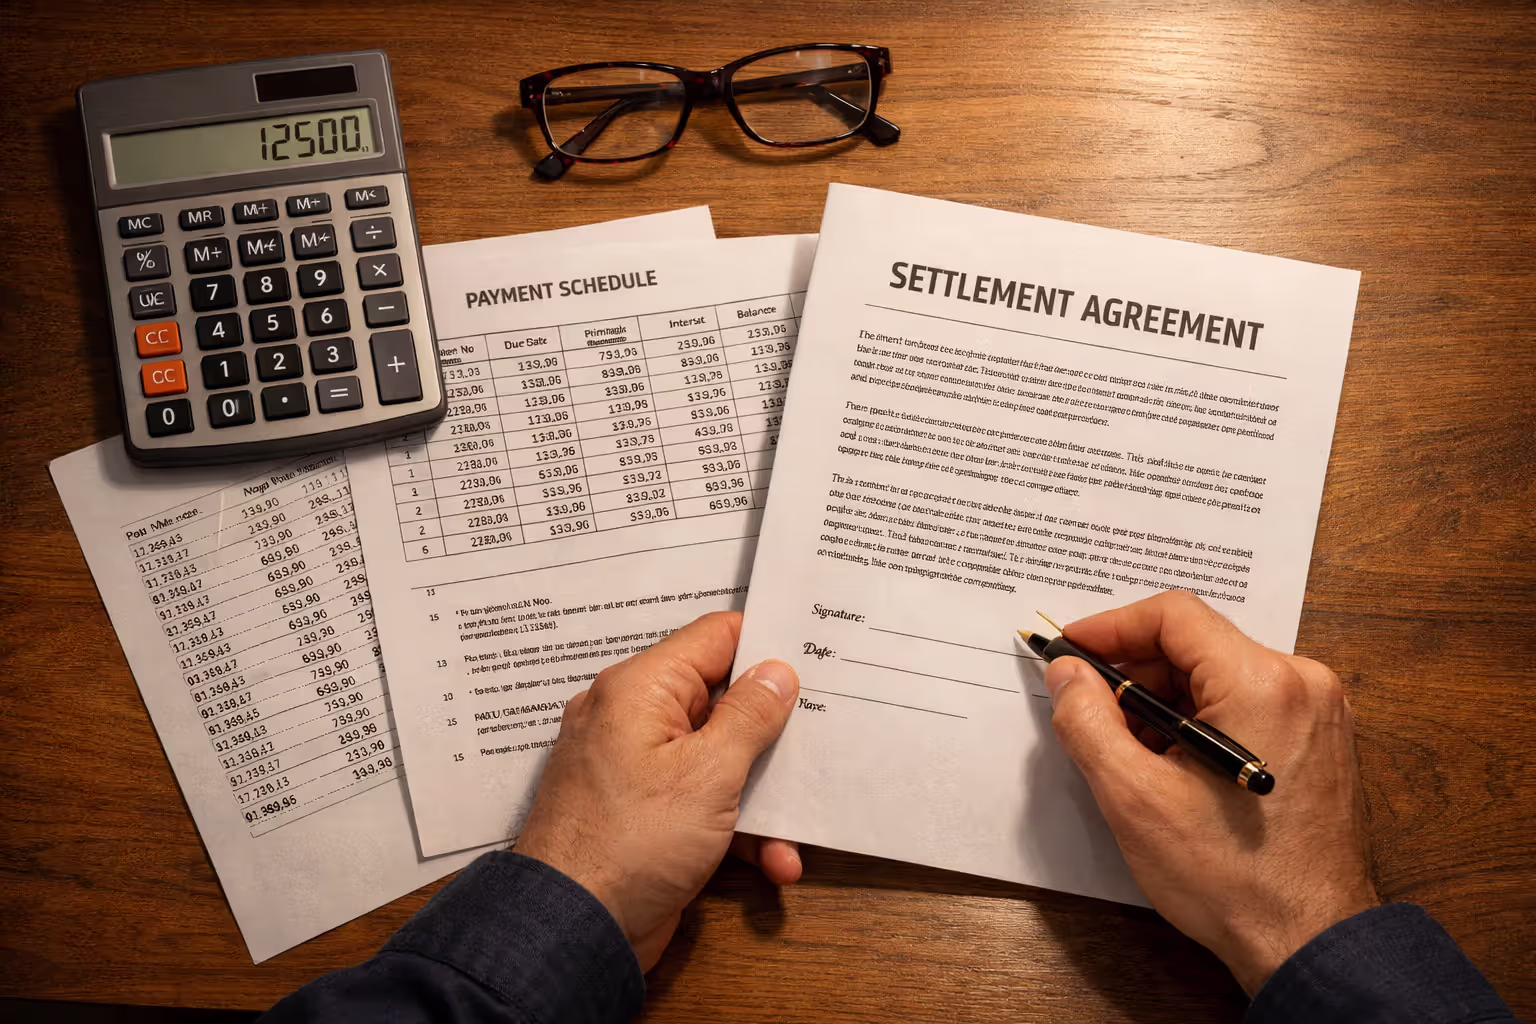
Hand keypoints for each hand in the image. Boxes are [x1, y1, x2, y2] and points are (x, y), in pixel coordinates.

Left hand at [513, 611, 801, 969]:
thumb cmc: (629, 843)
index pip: (714, 638)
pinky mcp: (645, 813)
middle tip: (823, 741)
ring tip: (795, 832)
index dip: (766, 645)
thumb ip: (749, 717)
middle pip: (722, 702)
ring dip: (762, 795)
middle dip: (773, 734)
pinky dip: (736, 827)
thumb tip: (776, 670)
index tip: (815, 659)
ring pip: (718, 759)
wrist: (572, 931)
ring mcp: (638, 767)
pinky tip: (772, 861)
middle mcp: (634, 718)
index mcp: (641, 689)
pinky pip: (701, 801)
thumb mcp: (708, 774)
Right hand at [1044, 591, 1377, 995]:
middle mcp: (1302, 683)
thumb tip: (1067, 674)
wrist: (1310, 942)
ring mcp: (1318, 711)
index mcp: (1262, 684)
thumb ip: (1087, 722)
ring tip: (1128, 751)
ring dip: (1163, 700)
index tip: (1070, 650)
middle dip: (1133, 672)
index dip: (1111, 627)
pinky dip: (1197, 720)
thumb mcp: (1134, 798)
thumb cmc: (1234, 879)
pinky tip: (1168, 764)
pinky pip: (1244, 702)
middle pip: (1196, 644)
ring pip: (1217, 675)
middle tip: (1088, 710)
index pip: (1174, 616)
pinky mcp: (1318, 738)